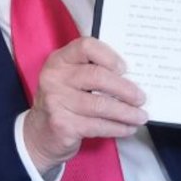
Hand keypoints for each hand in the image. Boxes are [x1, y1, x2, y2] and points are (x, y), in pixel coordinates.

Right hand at [22, 37, 147, 174]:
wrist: (39, 134)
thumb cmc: (65, 100)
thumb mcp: (72, 79)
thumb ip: (95, 71)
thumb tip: (135, 77)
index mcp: (60, 60)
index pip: (86, 46)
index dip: (109, 56)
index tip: (125, 68)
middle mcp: (54, 78)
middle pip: (98, 77)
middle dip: (125, 89)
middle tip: (141, 98)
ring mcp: (56, 102)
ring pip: (101, 105)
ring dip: (126, 113)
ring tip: (141, 116)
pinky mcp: (62, 125)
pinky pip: (97, 125)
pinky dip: (117, 128)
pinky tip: (128, 128)